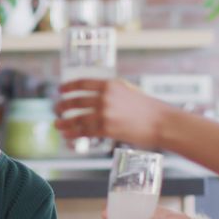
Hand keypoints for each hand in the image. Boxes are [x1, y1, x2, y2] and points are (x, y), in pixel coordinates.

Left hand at [54, 79, 169, 148]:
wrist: (162, 122)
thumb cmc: (148, 108)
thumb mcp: (129, 90)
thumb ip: (111, 91)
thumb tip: (96, 93)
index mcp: (110, 85)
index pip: (82, 83)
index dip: (68, 87)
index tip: (60, 89)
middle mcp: (105, 97)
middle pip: (76, 101)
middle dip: (62, 106)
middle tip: (57, 108)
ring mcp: (105, 113)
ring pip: (77, 118)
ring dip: (64, 122)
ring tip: (56, 124)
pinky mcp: (107, 129)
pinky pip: (84, 132)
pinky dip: (73, 134)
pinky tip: (67, 135)